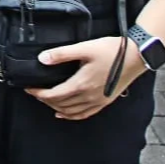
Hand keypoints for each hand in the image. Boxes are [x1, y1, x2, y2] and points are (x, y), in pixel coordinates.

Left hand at [26, 36, 146, 120]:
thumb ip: (61, 54)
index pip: (53, 95)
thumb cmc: (111, 50)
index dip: (38, 93)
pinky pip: (84, 114)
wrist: (136, 57)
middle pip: (60, 104)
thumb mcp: (84, 48)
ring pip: (71, 112)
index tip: (28, 88)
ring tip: (45, 100)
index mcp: (81, 84)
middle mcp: (89, 97)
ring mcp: (98, 101)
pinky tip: (64, 113)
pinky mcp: (105, 101)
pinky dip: (71, 116)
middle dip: (44, 100)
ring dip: (56, 107)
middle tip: (34, 92)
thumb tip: (41, 58)